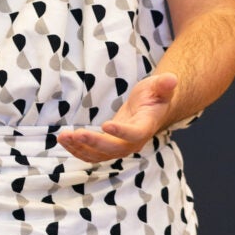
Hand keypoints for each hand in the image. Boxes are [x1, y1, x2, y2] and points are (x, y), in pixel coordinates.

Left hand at [57, 72, 178, 163]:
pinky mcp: (108, 147)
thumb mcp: (160, 86)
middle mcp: (133, 142)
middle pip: (114, 149)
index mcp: (146, 126)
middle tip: (76, 134)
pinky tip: (63, 139)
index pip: (135, 134)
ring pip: (99, 155)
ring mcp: (120, 147)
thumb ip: (165, 84)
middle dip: (94, 143)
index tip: (106, 125)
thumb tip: (172, 78)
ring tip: (63, 137)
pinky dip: (77, 149)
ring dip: (80, 148)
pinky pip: (91, 154)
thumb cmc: (155, 95)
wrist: (151, 109)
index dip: (122, 132)